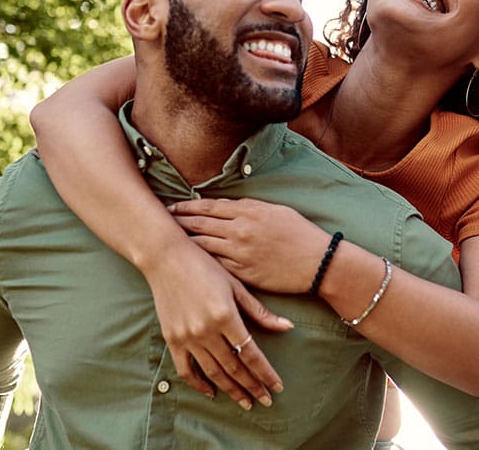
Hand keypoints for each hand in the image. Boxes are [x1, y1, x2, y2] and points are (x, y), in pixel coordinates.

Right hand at [141, 244, 292, 408]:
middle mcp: (206, 330)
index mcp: (225, 316)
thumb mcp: (236, 285)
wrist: (166, 258)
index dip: (265, 373)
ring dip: (231, 390)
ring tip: (245, 401)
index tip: (277, 387)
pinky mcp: (172, 339)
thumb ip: (260, 312)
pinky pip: (186, 370)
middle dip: (252, 386)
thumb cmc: (205, 266)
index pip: (251, 353)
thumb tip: (288, 328)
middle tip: (265, 400)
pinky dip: (199, 384)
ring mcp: (187, 337)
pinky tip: (212, 392)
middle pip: (234, 367)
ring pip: (213, 372)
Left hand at [168, 198, 334, 293]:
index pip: (209, 207)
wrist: (318, 262)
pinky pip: (215, 266)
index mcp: (248, 212)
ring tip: (168, 241)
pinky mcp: (242, 274)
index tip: (173, 207)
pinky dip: (200, 262)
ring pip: (203, 245)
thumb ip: (249, 207)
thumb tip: (227, 206)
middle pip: (200, 224)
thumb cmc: (300, 234)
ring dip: (183, 242)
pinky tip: (188, 261)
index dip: (188, 206)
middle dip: (178, 222)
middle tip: (161, 221)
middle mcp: (240, 230)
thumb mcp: (275, 211)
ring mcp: (240, 253)